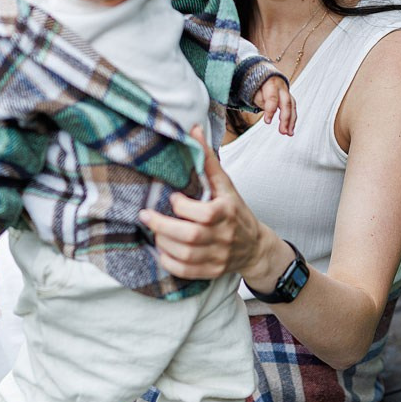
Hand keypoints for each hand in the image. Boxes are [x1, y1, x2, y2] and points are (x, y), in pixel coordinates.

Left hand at [138, 126, 263, 280]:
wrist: (254, 246)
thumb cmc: (235, 211)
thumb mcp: (226, 185)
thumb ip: (207, 160)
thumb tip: (194, 129)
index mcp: (227, 212)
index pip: (203, 214)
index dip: (182, 206)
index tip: (172, 197)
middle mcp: (224, 236)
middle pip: (190, 237)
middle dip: (162, 226)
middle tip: (146, 215)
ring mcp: (219, 257)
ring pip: (186, 255)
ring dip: (163, 243)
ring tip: (154, 230)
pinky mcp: (212, 271)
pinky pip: (186, 271)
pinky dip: (169, 262)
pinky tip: (162, 250)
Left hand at [253, 75, 295, 134]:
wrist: (266, 76)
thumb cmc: (258, 85)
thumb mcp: (255, 91)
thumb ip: (261, 100)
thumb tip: (269, 111)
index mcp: (272, 83)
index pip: (272, 98)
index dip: (270, 110)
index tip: (267, 122)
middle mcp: (282, 87)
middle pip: (286, 103)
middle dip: (285, 119)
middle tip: (283, 132)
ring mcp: (287, 93)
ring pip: (292, 107)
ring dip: (291, 121)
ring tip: (289, 133)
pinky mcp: (290, 98)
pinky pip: (292, 109)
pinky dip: (292, 120)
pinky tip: (290, 130)